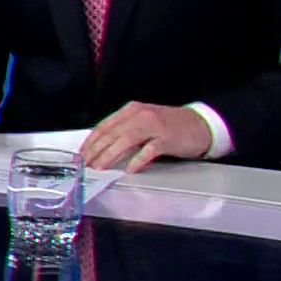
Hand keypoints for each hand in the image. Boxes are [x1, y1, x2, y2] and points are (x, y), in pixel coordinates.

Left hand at [82, 102, 211, 171]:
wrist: (199, 124)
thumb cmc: (169, 125)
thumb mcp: (143, 122)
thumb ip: (124, 130)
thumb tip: (102, 147)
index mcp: (131, 110)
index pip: (105, 126)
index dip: (91, 141)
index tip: (81, 154)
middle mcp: (140, 115)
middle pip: (112, 133)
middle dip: (96, 150)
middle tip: (86, 164)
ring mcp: (154, 126)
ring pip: (126, 140)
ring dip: (110, 154)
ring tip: (100, 167)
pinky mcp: (167, 139)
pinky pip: (149, 150)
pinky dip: (138, 160)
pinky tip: (130, 169)